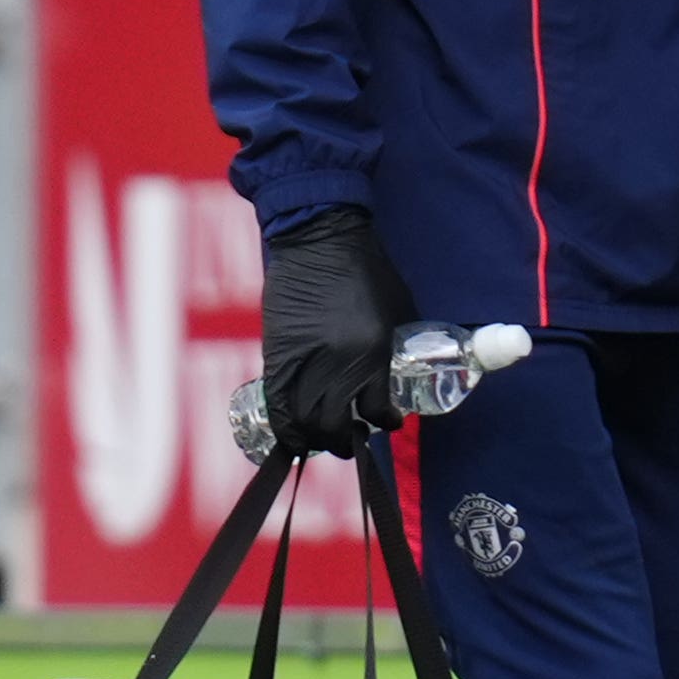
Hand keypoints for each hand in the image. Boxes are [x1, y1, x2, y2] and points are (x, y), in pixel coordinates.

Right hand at [258, 204, 413, 454]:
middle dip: (347, 441)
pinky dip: (284, 425)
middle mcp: (335, 362)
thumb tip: (401, 375)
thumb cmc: (368, 269)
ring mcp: (301, 359)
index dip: (385, 422)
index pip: (375, 409)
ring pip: (303, 420)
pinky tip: (295, 434)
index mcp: (371, 351)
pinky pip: (276, 402)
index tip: (387, 421)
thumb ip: (395, 347)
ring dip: (315, 438)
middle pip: (334, 424)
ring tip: (326, 438)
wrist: (320, 237)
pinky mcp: (276, 353)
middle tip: (355, 438)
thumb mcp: (396, 311)